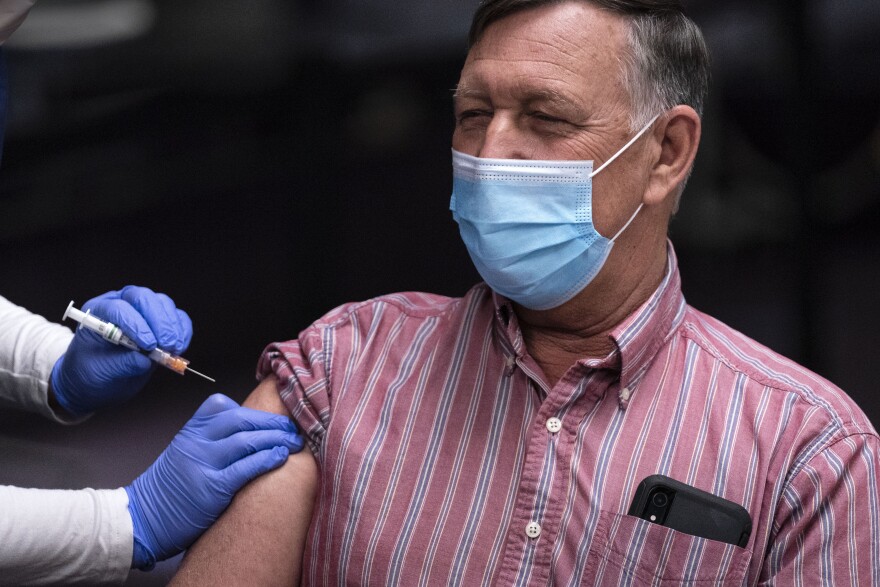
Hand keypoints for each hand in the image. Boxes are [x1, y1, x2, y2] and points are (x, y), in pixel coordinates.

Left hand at [49, 285, 192, 415]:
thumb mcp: (99, 372)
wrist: (101, 379)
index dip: (135, 324)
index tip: (147, 345)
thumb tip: (143, 361)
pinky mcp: (160, 322)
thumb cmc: (92, 372)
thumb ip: (120, 365)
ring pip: (163, 304)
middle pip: (143, 298)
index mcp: (99, 313)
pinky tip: (180, 345)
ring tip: (173, 348)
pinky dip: (183, 330)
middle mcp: (121, 304)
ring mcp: (143, 311)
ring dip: (172, 326)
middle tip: (166, 344)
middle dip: (158, 321)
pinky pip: (178, 316)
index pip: (118, 307)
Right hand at [125, 393, 303, 569]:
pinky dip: (267, 459)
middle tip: (292, 429)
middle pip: (241, 420)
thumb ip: (210, 439)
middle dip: (272, 423)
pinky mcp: (211, 488)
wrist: (141, 521)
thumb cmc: (170, 489)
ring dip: (276, 439)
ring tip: (294, 442)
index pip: (224, 406)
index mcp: (190, 431)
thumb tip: (249, 432)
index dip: (254, 409)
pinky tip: (281, 456)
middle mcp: (195, 442)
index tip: (274, 415)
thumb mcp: (184, 452)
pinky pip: (245, 467)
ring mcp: (202, 464)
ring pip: (247, 440)